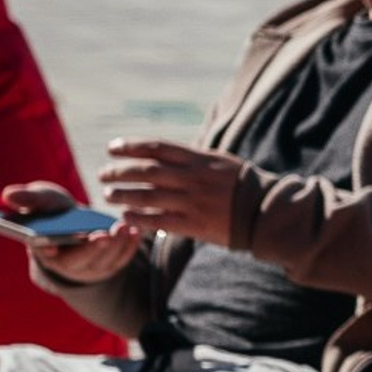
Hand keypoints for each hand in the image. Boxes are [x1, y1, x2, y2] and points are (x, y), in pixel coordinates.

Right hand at [0, 180, 142, 280]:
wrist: (76, 222)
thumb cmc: (54, 210)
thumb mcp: (42, 200)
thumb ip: (28, 198)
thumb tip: (8, 194)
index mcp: (43, 249)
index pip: (43, 253)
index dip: (46, 249)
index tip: (50, 245)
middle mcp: (66, 264)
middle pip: (78, 260)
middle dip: (90, 249)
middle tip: (102, 236)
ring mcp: (90, 268)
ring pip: (103, 262)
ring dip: (115, 246)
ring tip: (122, 227)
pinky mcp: (110, 266)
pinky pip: (121, 260)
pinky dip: (129, 247)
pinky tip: (134, 232)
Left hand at [96, 138, 247, 242]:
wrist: (268, 213)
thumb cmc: (244, 186)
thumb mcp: (220, 162)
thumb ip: (192, 159)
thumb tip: (163, 154)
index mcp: (199, 159)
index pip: (156, 148)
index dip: (130, 146)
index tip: (112, 148)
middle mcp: (193, 178)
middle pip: (146, 171)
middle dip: (120, 172)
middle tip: (103, 175)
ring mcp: (193, 202)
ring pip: (147, 195)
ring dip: (123, 194)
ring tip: (108, 195)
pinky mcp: (195, 224)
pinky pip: (159, 220)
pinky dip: (139, 217)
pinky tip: (126, 216)